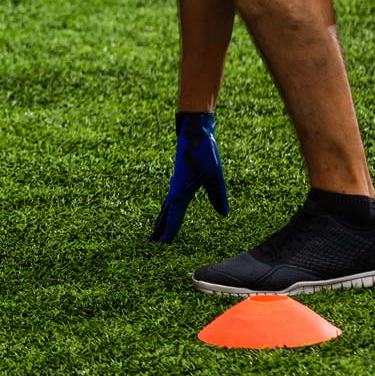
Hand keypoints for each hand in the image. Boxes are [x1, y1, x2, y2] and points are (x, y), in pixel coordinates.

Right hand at [150, 111, 228, 242]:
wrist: (195, 131)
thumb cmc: (203, 151)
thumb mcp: (214, 174)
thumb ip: (218, 194)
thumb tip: (223, 214)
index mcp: (181, 191)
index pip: (174, 216)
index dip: (169, 230)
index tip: (162, 244)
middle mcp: (175, 189)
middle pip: (165, 213)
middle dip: (159, 228)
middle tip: (151, 243)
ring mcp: (176, 184)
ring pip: (166, 206)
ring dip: (162, 219)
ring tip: (157, 230)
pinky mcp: (181, 178)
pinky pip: (170, 199)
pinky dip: (167, 209)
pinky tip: (169, 209)